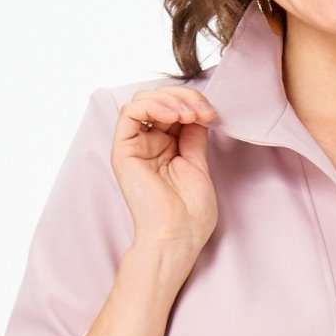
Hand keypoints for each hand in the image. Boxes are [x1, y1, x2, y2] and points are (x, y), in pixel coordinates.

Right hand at [109, 84, 219, 270]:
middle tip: (203, 113)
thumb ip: (194, 135)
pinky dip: (152, 105)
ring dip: (170, 99)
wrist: (177, 237)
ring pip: (144, 100)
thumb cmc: (191, 214)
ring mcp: (135, 146)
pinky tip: (172, 115)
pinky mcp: (123, 150)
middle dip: (185, 98)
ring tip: (188, 115)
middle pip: (160, 99)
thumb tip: (197, 110)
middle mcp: (149, 144)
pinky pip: (130, 112)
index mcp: (168, 148)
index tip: (212, 115)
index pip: (174, 108)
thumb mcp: (198, 164)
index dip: (194, 103)